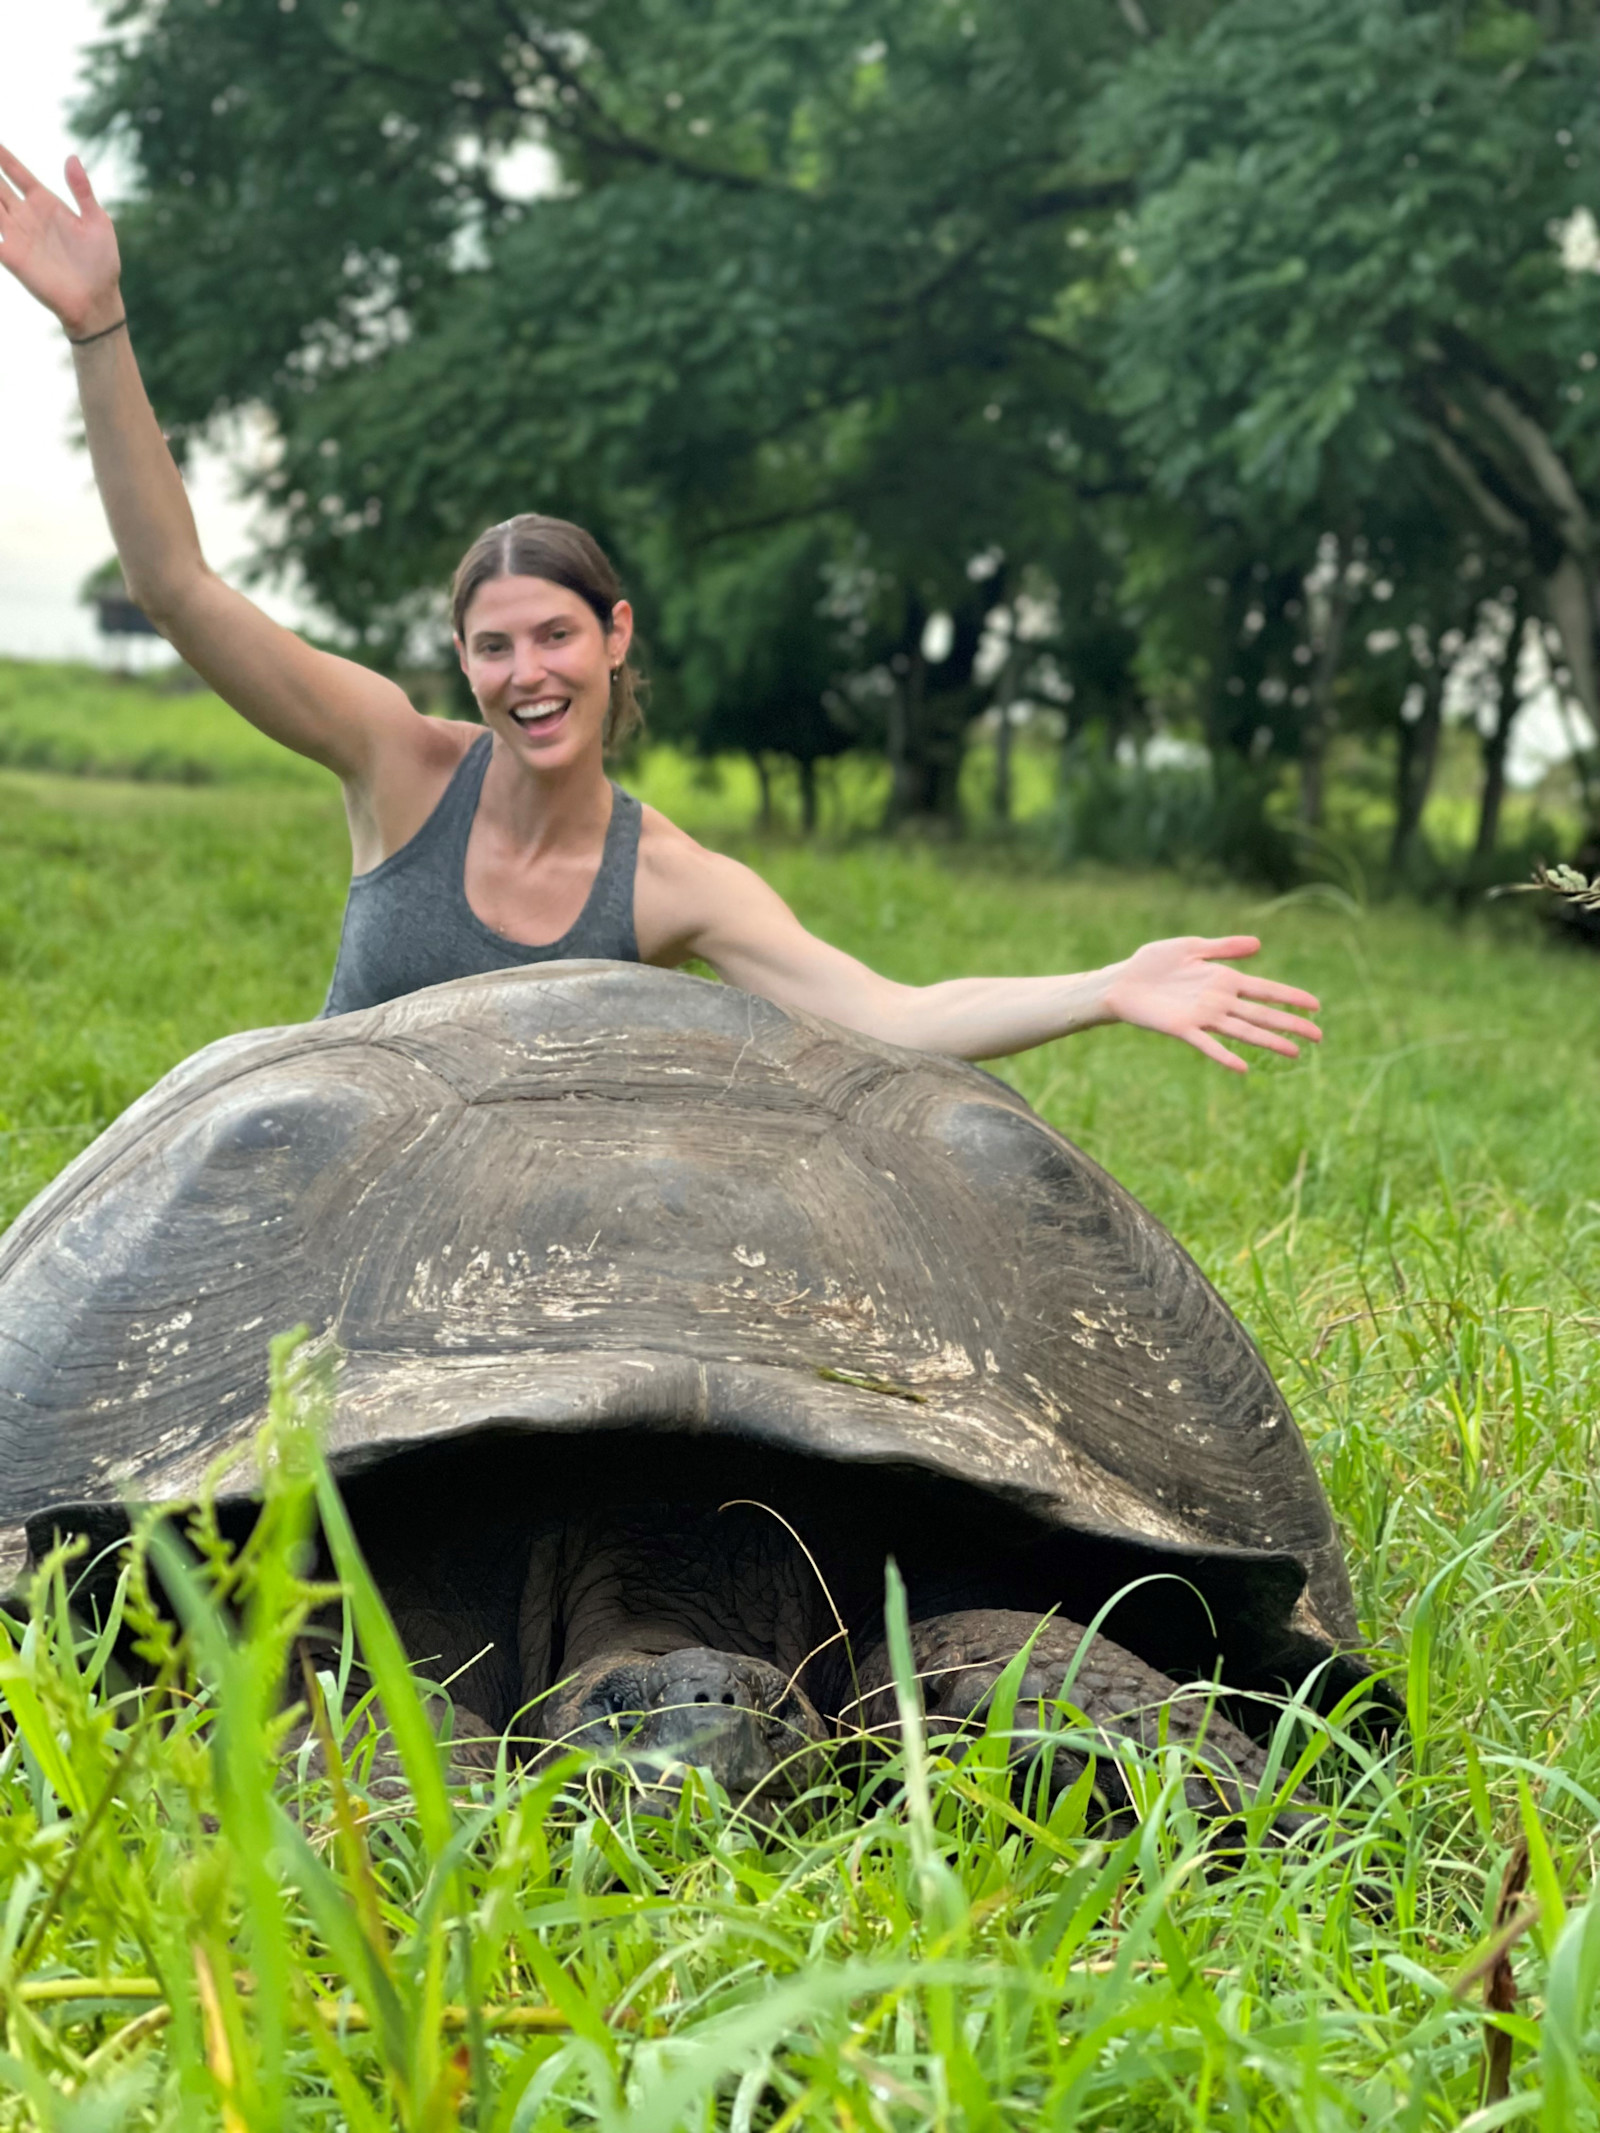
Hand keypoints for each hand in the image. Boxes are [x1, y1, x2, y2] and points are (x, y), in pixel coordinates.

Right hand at [0, 147, 121, 337]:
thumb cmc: (102, 263)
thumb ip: (82, 190)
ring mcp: (17, 235)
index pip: (18, 174)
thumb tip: (72, 157)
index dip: (4, 157)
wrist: (97, 301)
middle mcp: (27, 216)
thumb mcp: (97, 222)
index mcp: (46, 204)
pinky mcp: (11, 256)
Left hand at [1100, 935, 1321, 1073]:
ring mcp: (1203, 1017)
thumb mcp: (1192, 947)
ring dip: (1269, 1041)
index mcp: (1224, 980)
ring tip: (1294, 1053)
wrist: (1122, 981)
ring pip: (1243, 1031)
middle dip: (1291, 1024)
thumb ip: (1224, 948)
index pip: (1265, 989)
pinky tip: (1243, 1068)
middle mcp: (1219, 1001)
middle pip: (1262, 1014)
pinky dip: (1224, 1056)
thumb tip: (1258, 944)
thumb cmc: (1153, 963)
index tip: (1316, 1005)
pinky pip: (1208, 1046)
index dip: (1290, 997)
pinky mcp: (1183, 1029)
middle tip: (1319, 1036)